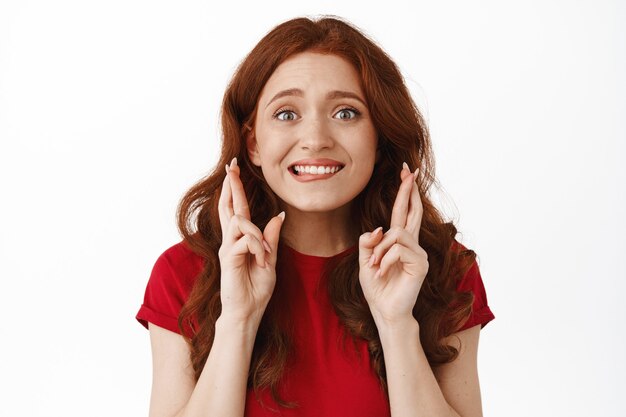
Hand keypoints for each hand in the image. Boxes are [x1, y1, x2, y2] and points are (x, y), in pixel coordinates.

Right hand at [217, 157, 284, 323]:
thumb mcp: (270, 260)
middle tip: (231, 166)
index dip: (235, 189)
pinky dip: (258, 247)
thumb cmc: (256, 289)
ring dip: (258, 234)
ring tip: (265, 255)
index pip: (237, 208)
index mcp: (241, 239)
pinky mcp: (228, 257)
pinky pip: (246, 240)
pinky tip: (261, 260)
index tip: (233, 169)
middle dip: (232, 185)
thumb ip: (272, 238)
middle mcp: (230, 240)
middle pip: (229, 206)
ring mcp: (227, 248)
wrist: (247, 312)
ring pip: (241, 221)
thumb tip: (279, 215)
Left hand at [358, 163, 428, 326]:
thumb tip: (379, 228)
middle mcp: (411, 244)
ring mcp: (418, 253)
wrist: (385, 311)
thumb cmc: (377, 288)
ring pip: (396, 234)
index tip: (407, 172)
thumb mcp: (364, 261)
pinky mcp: (420, 263)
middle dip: (408, 190)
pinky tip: (382, 272)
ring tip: (374, 266)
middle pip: (411, 212)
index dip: (405, 193)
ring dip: (379, 250)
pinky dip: (384, 260)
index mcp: (398, 242)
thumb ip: (368, 243)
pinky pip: (397, 250)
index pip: (403, 212)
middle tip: (408, 171)